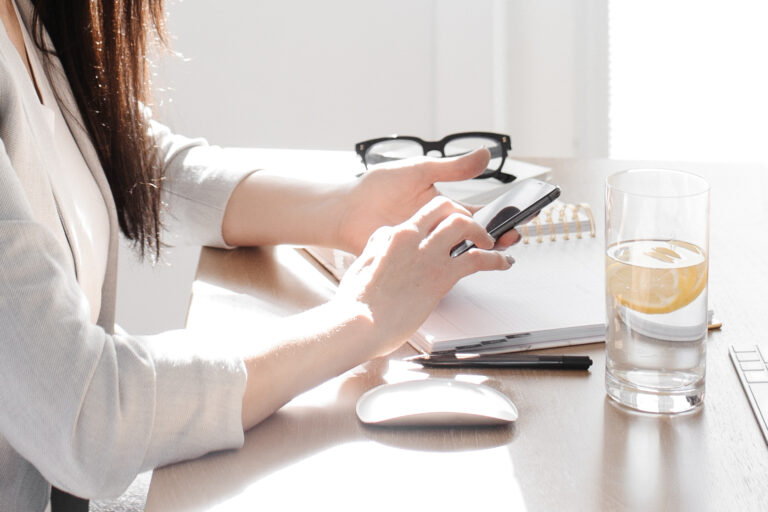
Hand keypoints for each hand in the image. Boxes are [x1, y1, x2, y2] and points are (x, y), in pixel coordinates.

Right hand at [333, 196, 514, 357]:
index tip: (452, 227)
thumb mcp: (362, 265)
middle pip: (445, 208)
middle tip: (476, 229)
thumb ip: (377, 247)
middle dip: (464, 214)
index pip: (423, 215)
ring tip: (492, 243)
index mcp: (392, 235)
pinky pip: (477, 258)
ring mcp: (427, 254)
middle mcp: (411, 237)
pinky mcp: (440, 275)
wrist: (357, 324)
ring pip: (464, 225)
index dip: (442, 218)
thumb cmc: (357, 303)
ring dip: (483, 231)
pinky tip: (503, 263)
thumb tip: (386, 237)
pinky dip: (495, 259)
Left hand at [335, 149, 519, 254]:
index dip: (502, 214)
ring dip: (477, 251)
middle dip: (497, 236)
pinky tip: (463, 263)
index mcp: (444, 207)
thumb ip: (453, 168)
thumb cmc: (378, 187)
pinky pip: (435, 266)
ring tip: (493, 248)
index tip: (524, 213)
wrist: (346, 209)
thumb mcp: (420, 171)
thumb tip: (487, 154)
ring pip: (460, 252)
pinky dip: (451, 266)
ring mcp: (426, 246)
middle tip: (513, 235)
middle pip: (476, 236)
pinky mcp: (412, 261)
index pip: (480, 213)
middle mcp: (439, 228)